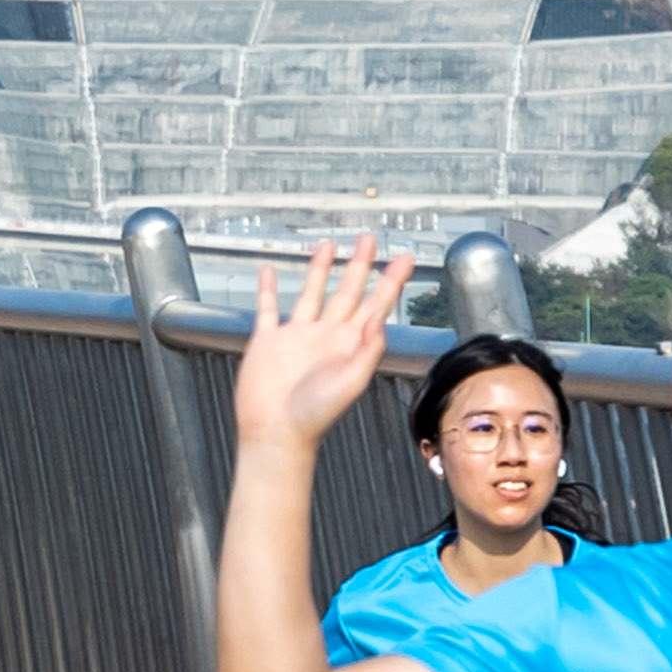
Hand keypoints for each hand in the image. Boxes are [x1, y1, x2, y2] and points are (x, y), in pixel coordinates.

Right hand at [231, 238, 406, 453]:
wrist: (276, 433)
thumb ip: (368, 350)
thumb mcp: (351, 382)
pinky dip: (267, 289)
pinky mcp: (268, 341)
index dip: (391, 280)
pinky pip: (268, 308)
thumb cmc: (315, 415)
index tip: (404, 258)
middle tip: (369, 239)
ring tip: (328, 245)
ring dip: (319, 269)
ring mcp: (296, 336)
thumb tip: (381, 320)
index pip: (375, 304)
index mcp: (349, 344)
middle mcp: (325, 335)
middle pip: (347, 291)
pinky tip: (268, 271)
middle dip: (359, 264)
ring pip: (311, 292)